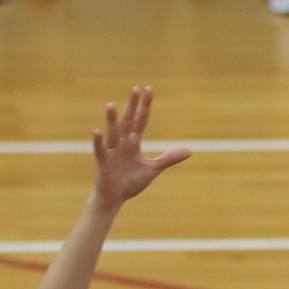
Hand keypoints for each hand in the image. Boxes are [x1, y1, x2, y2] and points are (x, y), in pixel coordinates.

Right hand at [90, 86, 190, 209]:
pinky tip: (98, 131)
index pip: (141, 121)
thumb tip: (190, 150)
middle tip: (135, 89)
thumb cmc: (130, 183)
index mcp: (133, 143)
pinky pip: (101, 150)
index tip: (148, 90)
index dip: (145, 107)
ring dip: (112, 120)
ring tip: (111, 105)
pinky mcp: (103, 163)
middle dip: (132, 106)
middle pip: (128, 122)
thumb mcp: (152, 169)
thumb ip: (168, 158)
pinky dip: (99, 141)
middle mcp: (122, 144)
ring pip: (113, 133)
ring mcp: (112, 152)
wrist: (114, 199)